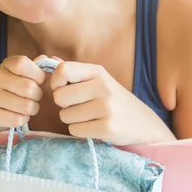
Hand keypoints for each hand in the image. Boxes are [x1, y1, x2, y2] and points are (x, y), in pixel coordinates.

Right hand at [0, 55, 46, 131]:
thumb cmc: (15, 89)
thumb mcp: (25, 74)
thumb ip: (39, 67)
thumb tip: (54, 60)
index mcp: (6, 64)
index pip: (22, 64)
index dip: (37, 75)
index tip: (39, 81)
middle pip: (28, 87)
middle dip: (38, 95)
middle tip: (33, 97)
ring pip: (26, 106)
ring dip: (32, 109)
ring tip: (27, 107)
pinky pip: (17, 119)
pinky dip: (23, 119)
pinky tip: (18, 115)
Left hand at [51, 61, 174, 144]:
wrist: (144, 123)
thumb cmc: (113, 100)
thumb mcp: (98, 80)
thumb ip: (74, 72)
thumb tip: (48, 60)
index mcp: (98, 72)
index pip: (62, 70)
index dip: (56, 82)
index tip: (62, 89)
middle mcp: (103, 87)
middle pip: (59, 97)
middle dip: (63, 105)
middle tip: (78, 106)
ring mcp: (107, 108)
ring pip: (65, 116)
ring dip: (72, 119)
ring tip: (89, 117)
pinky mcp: (108, 128)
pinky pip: (74, 130)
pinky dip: (79, 131)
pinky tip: (93, 127)